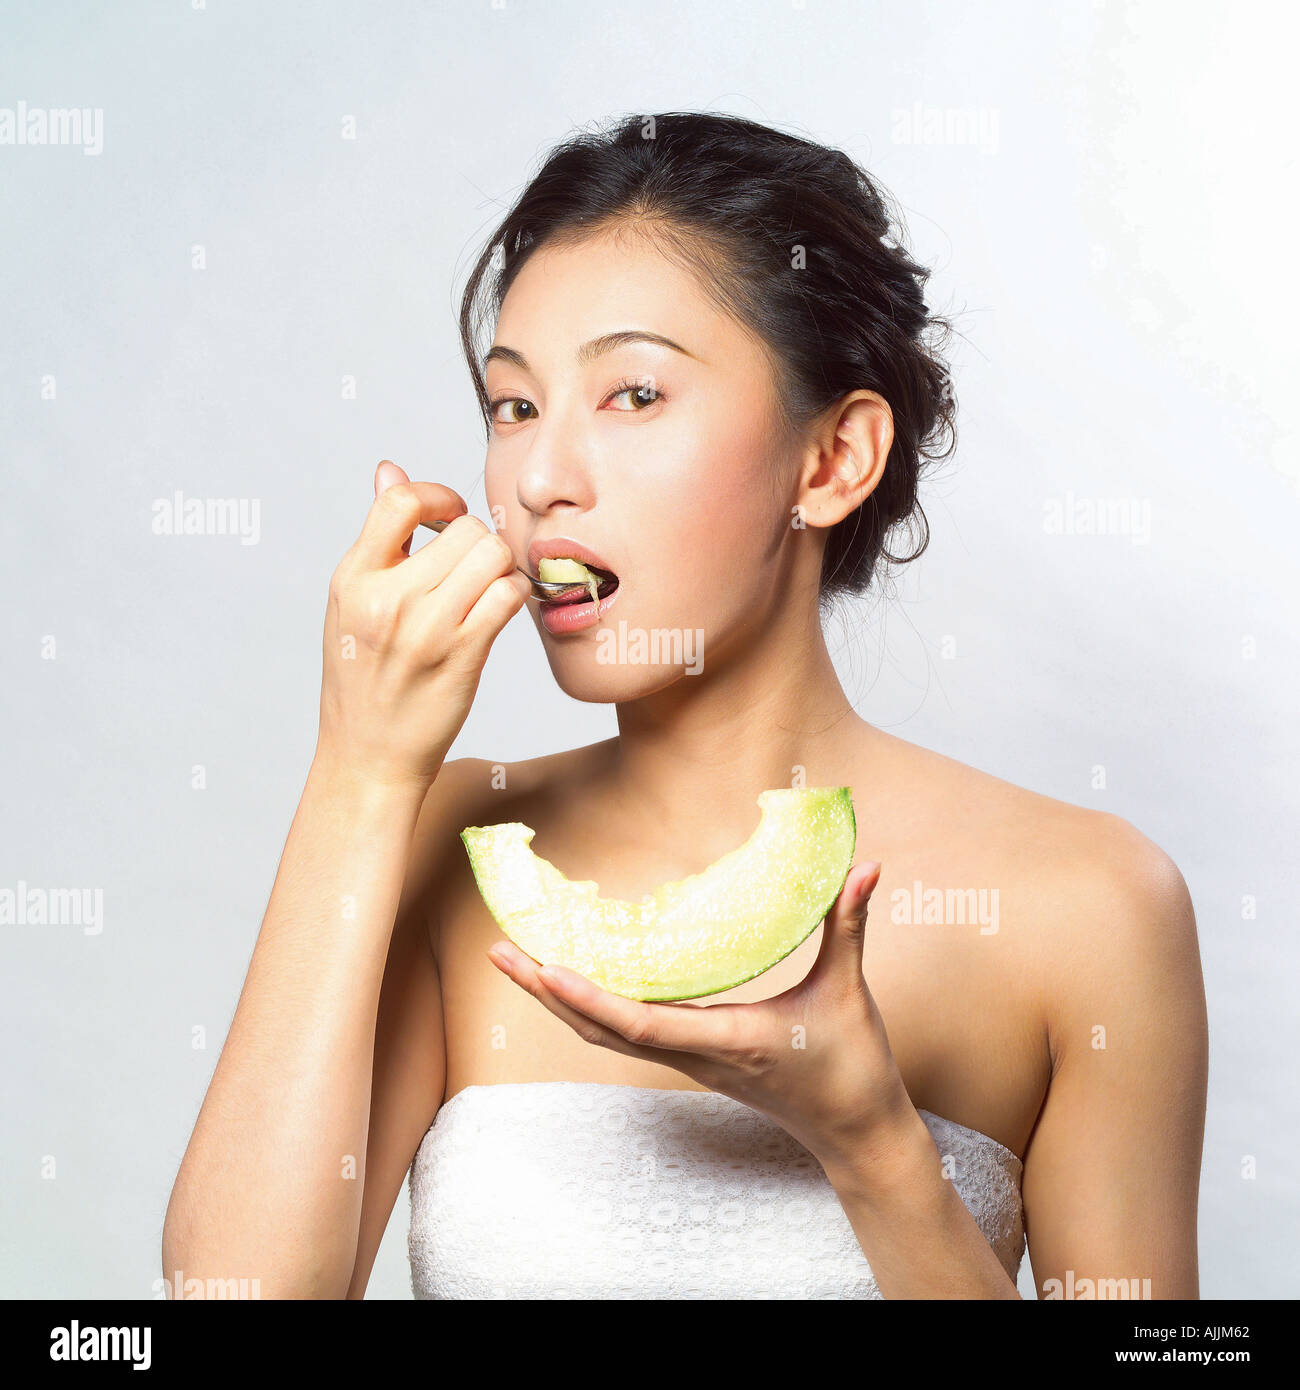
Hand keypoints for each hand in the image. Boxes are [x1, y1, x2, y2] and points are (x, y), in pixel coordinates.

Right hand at [315, 460, 531, 790]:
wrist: (368, 756)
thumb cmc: (363, 679)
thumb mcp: (350, 603)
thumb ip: (378, 539)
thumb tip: (388, 469)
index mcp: (353, 578)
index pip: (399, 500)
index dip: (438, 496)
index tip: (448, 516)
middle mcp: (387, 598)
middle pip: (464, 529)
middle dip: (478, 542)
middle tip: (474, 568)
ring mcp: (427, 627)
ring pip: (492, 555)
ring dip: (500, 568)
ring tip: (487, 589)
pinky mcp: (463, 654)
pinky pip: (508, 595)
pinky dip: (514, 596)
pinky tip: (499, 611)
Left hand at [487, 860, 919, 1173]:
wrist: (853, 1132)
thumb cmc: (851, 1065)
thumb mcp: (849, 991)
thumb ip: (849, 925)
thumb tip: (864, 866)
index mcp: (728, 1040)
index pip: (643, 1025)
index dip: (591, 998)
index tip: (547, 968)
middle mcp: (696, 1055)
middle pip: (601, 1030)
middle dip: (547, 992)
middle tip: (501, 952)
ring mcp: (690, 1061)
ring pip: (605, 1035)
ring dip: (558, 1000)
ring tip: (517, 960)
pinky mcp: (693, 1058)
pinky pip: (626, 1035)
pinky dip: (590, 1007)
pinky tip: (572, 980)